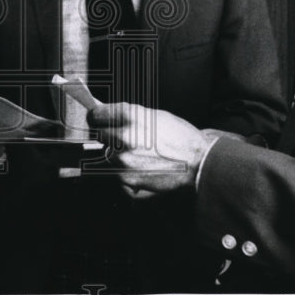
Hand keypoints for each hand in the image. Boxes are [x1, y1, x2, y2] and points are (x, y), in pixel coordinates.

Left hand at [88, 103, 215, 196]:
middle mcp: (123, 136)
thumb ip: (130, 115)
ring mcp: (124, 160)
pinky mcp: (127, 180)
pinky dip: (126, 175)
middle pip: (100, 136)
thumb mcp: (154, 116)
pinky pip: (117, 175)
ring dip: (118, 156)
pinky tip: (143, 169)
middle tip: (126, 140)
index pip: (96, 115)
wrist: (198, 162)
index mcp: (130, 115)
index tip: (98, 120)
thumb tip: (109, 115)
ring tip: (140, 156)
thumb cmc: (180, 137)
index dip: (98, 118)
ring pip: (108, 156)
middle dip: (110, 137)